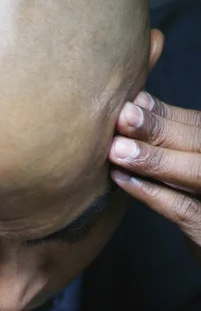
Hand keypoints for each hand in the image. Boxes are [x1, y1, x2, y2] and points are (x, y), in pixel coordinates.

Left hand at [109, 91, 200, 263]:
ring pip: (194, 172)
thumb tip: (139, 102)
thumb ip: (172, 138)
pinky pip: (181, 208)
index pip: (196, 125)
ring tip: (117, 150)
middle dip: (157, 130)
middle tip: (122, 118)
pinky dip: (150, 192)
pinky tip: (123, 180)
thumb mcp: (188, 163)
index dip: (164, 114)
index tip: (131, 102)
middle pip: (198, 142)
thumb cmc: (195, 201)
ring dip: (153, 159)